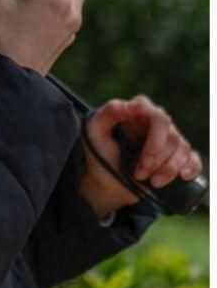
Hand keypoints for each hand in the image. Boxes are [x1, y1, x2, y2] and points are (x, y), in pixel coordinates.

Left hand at [80, 96, 203, 216]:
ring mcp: (167, 141)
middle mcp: (154, 124)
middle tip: (140, 171)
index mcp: (136, 114)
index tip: (140, 146)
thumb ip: (109, 113)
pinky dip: (190, 168)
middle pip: (170, 133)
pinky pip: (193, 158)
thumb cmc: (98, 154)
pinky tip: (181, 176)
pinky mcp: (177, 158)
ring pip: (181, 148)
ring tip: (148, 180)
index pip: (151, 110)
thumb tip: (130, 104)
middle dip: (156, 155)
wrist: (106, 183)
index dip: (152, 129)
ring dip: (166, 168)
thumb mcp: (93, 131)